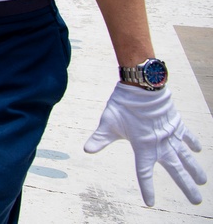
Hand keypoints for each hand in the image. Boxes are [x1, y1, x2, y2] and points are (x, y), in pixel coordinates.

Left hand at [84, 84, 205, 205]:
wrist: (142, 86)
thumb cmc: (123, 104)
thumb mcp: (109, 122)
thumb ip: (100, 138)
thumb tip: (86, 150)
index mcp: (143, 147)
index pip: (144, 173)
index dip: (147, 188)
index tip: (150, 203)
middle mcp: (160, 144)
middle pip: (176, 170)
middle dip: (186, 186)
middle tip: (197, 200)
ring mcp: (170, 134)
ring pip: (186, 156)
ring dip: (195, 169)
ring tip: (203, 181)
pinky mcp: (176, 123)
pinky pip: (187, 135)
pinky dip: (193, 142)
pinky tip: (197, 150)